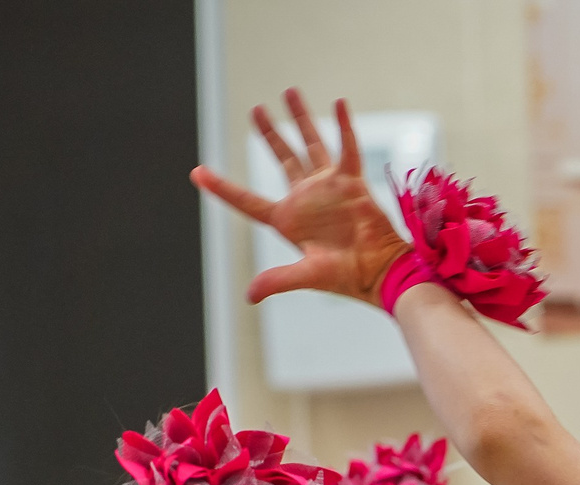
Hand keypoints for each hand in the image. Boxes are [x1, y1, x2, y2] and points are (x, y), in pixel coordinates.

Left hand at [191, 91, 407, 305]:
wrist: (382, 272)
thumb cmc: (347, 276)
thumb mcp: (307, 275)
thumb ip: (277, 279)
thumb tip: (249, 296)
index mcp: (287, 220)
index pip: (247, 201)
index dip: (221, 188)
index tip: (196, 172)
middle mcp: (305, 199)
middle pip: (283, 158)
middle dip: (270, 134)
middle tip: (256, 110)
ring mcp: (328, 188)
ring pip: (310, 145)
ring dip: (300, 120)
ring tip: (289, 93)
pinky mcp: (352, 182)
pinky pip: (347, 148)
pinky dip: (344, 126)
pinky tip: (339, 103)